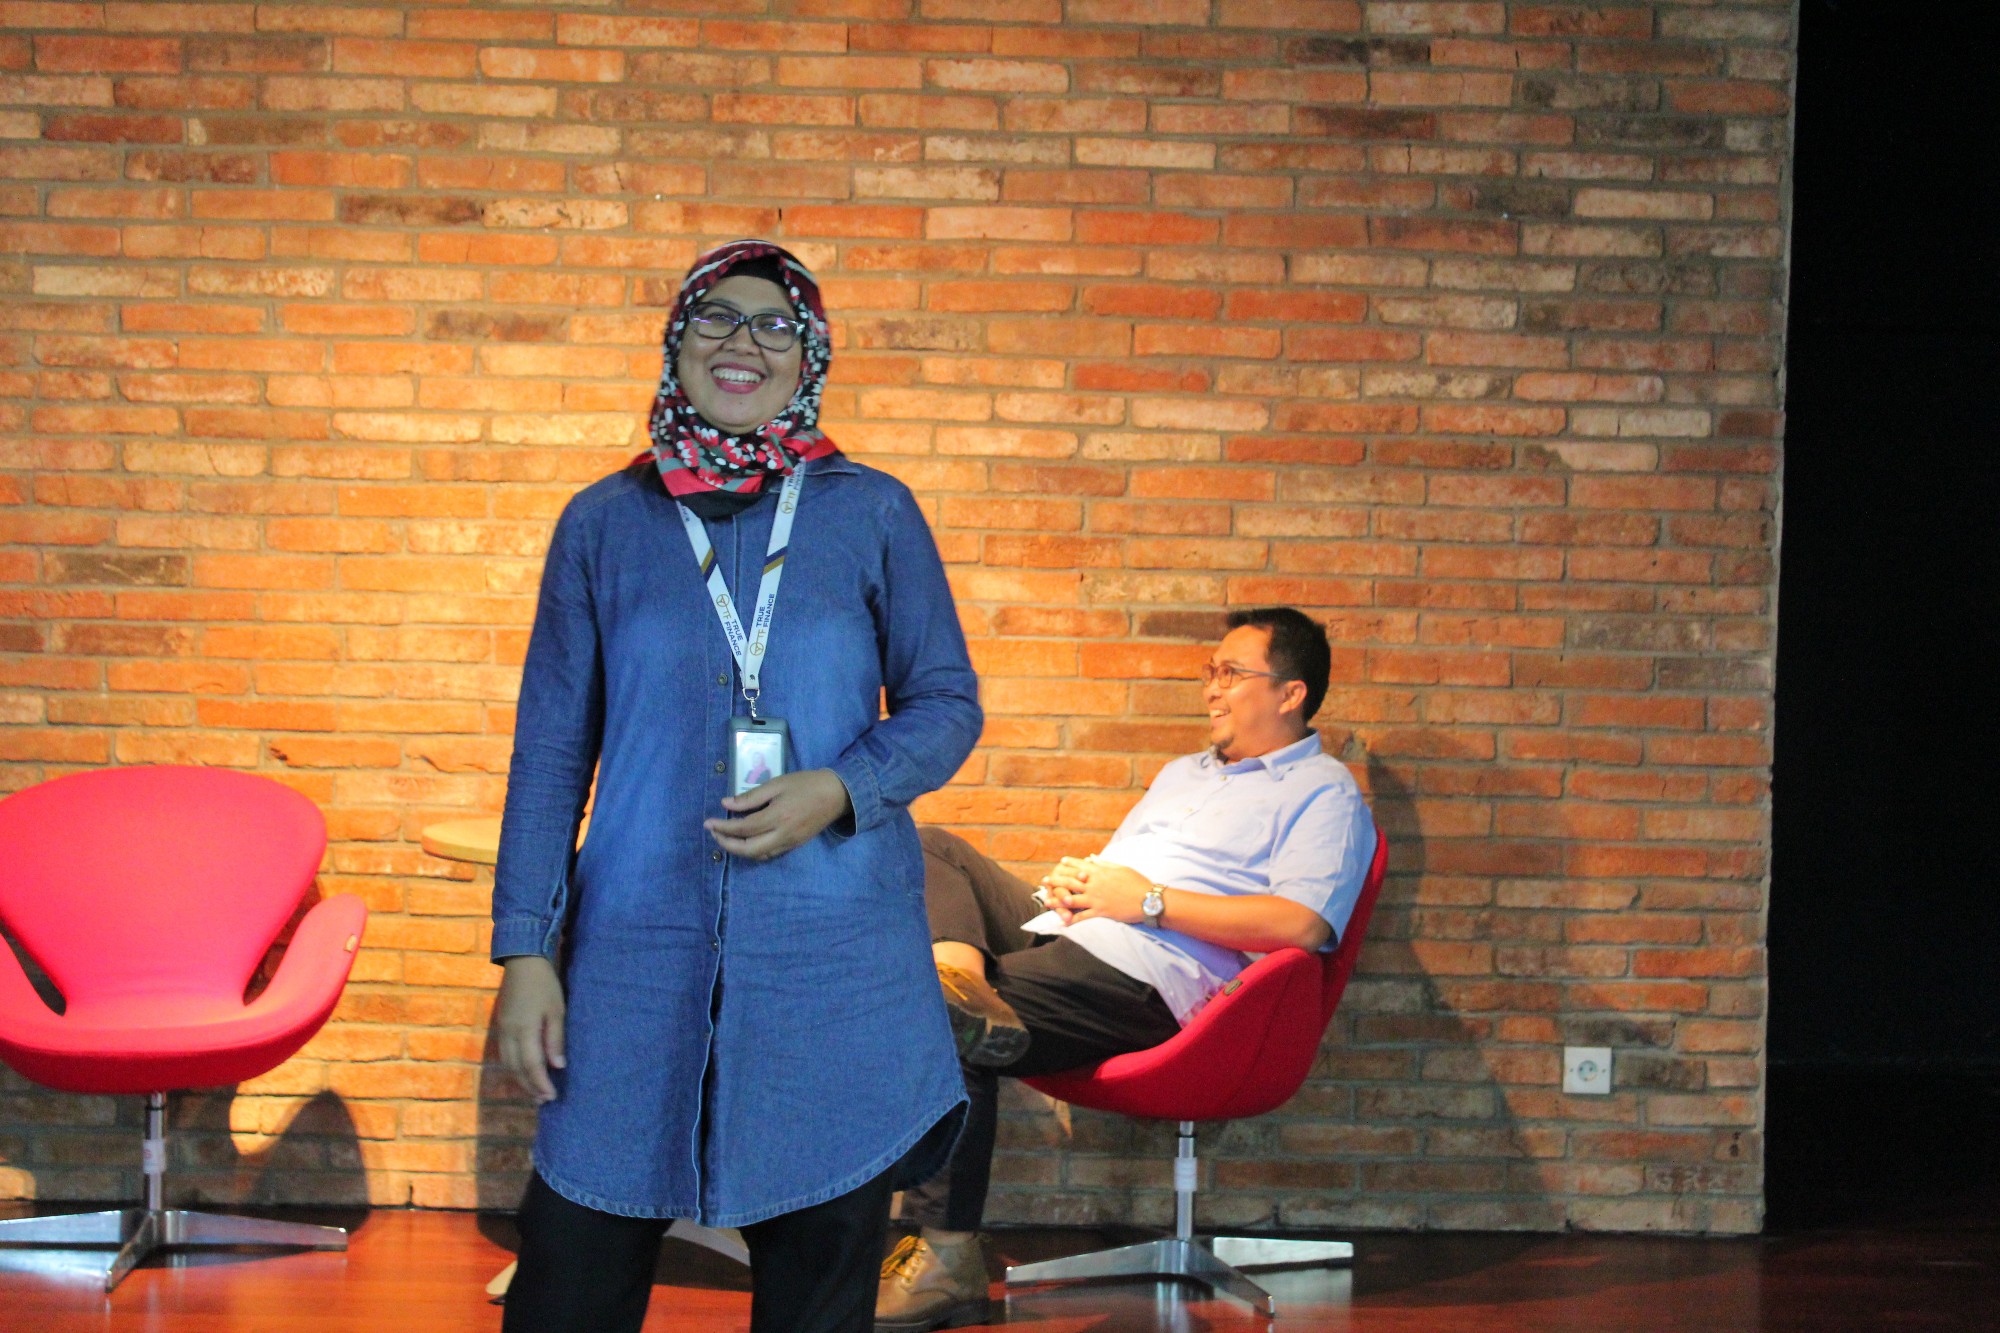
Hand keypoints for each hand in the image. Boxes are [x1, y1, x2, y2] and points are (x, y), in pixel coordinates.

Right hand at [495, 955, 565, 1103]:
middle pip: (516, 1069)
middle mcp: (508, 1034)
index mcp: (524, 1029)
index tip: (551, 1097)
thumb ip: (555, 1040)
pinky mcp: (500, 1026)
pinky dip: (513, 1068)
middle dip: (530, 1086)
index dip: (540, 1083)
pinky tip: (523, 1073)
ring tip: (535, 1092)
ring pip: (507, 1064)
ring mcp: (501, 1030)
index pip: (531, 1065)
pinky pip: (504, 1055)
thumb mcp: (557, 1010)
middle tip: (544, 1100)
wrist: (522, 961)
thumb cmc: (545, 985)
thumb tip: (558, 1067)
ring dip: (520, 1080)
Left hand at [704, 769, 852, 860]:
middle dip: (727, 843)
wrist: (836, 795)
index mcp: (777, 816)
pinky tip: (746, 840)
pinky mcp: (794, 846)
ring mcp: (789, 843)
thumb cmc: (806, 784)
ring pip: (757, 855)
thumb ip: (751, 796)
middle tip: (714, 832)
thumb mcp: (777, 783)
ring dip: (738, 849)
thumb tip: (726, 804)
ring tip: (726, 837)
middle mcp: (782, 834)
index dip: (723, 826)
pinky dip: (753, 851)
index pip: (743, 827)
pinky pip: (769, 854)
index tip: (708, 822)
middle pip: (748, 849)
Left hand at [1038, 856, 1153, 925]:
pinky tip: (1063, 923)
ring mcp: (1096, 898)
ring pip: (1072, 899)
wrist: (1148, 899)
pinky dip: (1072, 920)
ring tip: (1046, 901)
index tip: (1061, 862)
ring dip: (1058, 901)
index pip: (1081, 865)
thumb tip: (1092, 858)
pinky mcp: (1101, 911)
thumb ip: (1105, 863)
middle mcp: (1095, 884)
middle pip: (1071, 881)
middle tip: (1045, 881)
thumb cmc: (1137, 882)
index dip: (1070, 863)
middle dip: (1056, 880)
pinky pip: (1083, 916)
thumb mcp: (1121, 868)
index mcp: (1101, 872)